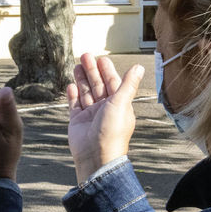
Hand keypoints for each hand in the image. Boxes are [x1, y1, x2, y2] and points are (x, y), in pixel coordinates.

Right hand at [66, 54, 142, 184]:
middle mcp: (104, 109)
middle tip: (85, 55)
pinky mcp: (77, 122)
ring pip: (85, 92)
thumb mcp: (122, 104)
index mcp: (118, 105)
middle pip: (97, 85)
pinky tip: (70, 85)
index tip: (101, 58)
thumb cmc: (112, 133)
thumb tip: (139, 67)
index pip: (112, 83)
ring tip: (76, 65)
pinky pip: (75, 105)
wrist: (96, 156)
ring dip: (81, 79)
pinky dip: (73, 95)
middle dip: (91, 70)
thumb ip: (128, 84)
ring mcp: (90, 115)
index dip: (106, 70)